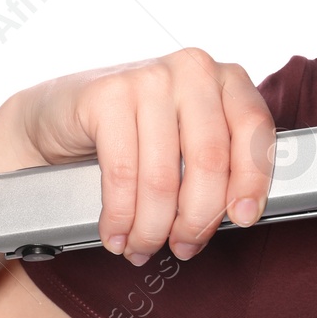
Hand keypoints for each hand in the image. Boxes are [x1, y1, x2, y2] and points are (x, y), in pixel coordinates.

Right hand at [12, 48, 276, 265]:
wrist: (62, 114)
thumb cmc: (139, 133)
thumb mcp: (190, 138)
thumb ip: (222, 163)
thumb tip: (238, 215)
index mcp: (227, 78)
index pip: (254, 128)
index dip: (252, 179)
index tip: (242, 219)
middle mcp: (193, 70)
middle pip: (210, 159)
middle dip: (197, 217)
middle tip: (185, 246)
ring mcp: (149, 78)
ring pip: (163, 176)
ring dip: (153, 226)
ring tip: (144, 246)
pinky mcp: (107, 95)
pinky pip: (122, 174)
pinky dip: (120, 216)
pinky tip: (117, 234)